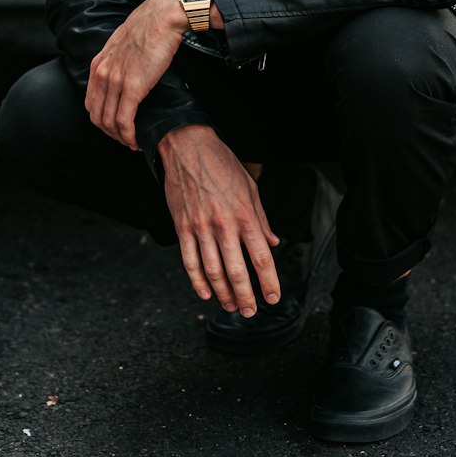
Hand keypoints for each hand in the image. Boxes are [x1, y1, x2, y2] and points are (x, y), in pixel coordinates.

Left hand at [86, 0, 184, 148]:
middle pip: (97, 116)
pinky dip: (129, 135)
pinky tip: (136, 141)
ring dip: (120, 138)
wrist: (163, 17)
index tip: (115, 127)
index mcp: (98, 63)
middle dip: (110, 133)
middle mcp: (102, 73)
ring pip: (109, 122)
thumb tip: (127, 70)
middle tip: (124, 140)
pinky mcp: (133, 87)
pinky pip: (124, 120)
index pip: (91, 102)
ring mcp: (116, 81)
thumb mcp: (123, 42)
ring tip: (132, 143)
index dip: (101, 119)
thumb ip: (118, 59)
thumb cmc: (150, 26)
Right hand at [159, 126, 280, 315]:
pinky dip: (197, 281)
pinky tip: (205, 293)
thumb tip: (272, 243)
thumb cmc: (222, 164)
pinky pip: (189, 260)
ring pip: (213, 271)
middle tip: (251, 311)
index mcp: (244, 214)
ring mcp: (200, 227)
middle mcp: (223, 224)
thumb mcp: (250, 187)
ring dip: (223, 293)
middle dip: (246, 296)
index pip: (261, 256)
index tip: (273, 296)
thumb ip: (261, 219)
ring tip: (231, 306)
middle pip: (237, 270)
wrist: (187, 146)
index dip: (269, 281)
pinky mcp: (182, 226)